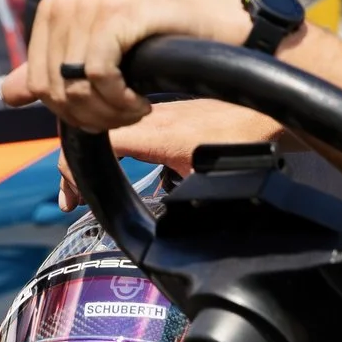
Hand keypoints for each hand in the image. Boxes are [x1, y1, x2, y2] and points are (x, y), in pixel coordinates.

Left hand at [2, 0, 248, 133]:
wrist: (208, 21)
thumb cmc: (154, 39)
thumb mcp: (98, 56)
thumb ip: (53, 72)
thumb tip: (9, 95)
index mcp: (52, 12)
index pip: (37, 85)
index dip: (71, 114)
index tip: (104, 118)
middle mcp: (64, 3)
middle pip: (55, 90)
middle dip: (90, 117)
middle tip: (124, 118)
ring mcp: (89, 5)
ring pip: (77, 86)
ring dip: (111, 113)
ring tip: (136, 109)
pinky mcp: (117, 14)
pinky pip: (100, 74)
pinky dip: (121, 100)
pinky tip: (143, 101)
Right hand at [52, 97, 274, 209]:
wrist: (269, 110)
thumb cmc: (247, 140)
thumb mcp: (207, 178)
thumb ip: (180, 202)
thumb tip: (165, 231)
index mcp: (154, 132)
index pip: (96, 143)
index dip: (74, 170)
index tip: (74, 198)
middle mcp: (150, 116)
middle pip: (94, 132)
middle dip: (74, 166)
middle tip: (72, 197)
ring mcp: (157, 111)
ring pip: (108, 128)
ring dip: (92, 154)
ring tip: (84, 185)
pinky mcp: (167, 112)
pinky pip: (125, 125)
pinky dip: (110, 144)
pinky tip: (115, 163)